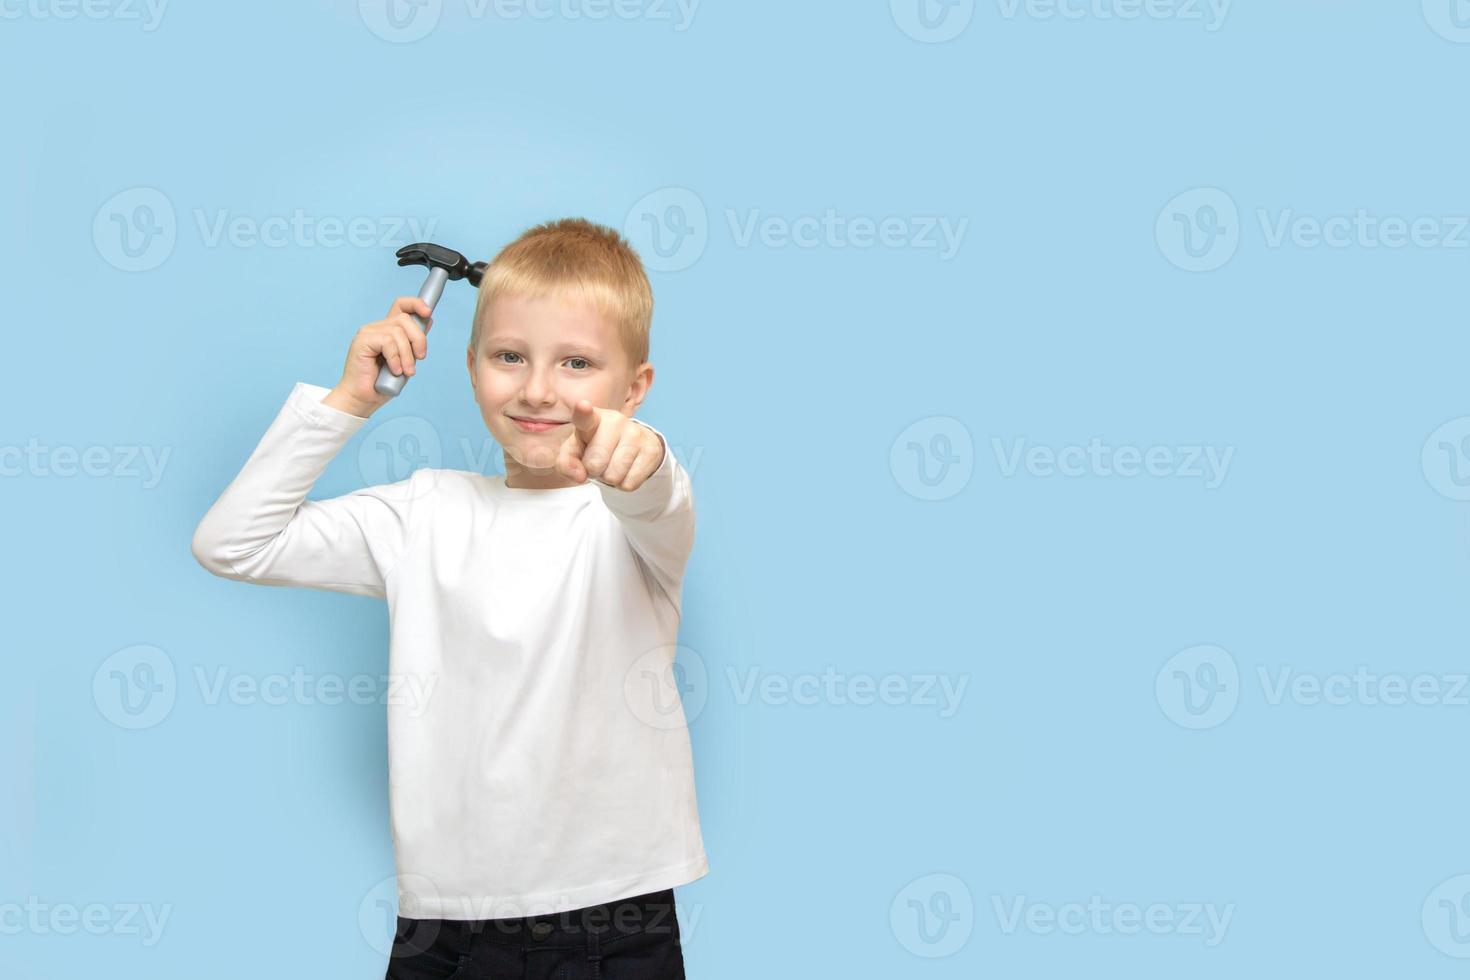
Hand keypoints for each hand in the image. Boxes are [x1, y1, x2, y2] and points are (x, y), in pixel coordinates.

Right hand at [324, 296, 431, 416]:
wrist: (363, 398)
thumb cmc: (382, 382)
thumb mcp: (406, 359)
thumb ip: (413, 341)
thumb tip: (428, 320)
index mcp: (387, 330)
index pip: (401, 305)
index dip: (416, 304)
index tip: (428, 312)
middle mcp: (377, 327)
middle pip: (405, 319)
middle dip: (418, 339)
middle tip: (419, 359)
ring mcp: (368, 333)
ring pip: (398, 332)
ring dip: (407, 355)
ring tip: (405, 371)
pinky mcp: (362, 341)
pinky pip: (388, 342)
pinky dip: (395, 358)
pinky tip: (394, 370)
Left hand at [557, 400, 664, 489]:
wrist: (633, 444)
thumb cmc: (596, 446)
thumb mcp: (576, 451)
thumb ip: (567, 463)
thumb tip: (581, 476)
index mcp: (593, 418)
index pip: (585, 417)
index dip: (583, 412)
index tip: (583, 406)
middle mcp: (615, 421)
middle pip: (595, 464)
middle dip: (595, 471)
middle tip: (601, 460)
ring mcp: (636, 433)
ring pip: (613, 476)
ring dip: (610, 479)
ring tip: (614, 464)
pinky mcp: (652, 449)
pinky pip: (630, 483)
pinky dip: (625, 484)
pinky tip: (628, 469)